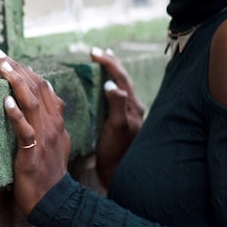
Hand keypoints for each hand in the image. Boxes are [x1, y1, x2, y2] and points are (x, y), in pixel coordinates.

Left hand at [0, 48, 69, 214]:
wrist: (55, 201)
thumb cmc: (49, 173)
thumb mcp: (54, 142)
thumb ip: (48, 123)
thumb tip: (36, 106)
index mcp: (56, 120)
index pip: (44, 86)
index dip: (26, 69)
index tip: (8, 58)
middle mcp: (52, 125)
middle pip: (37, 88)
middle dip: (17, 68)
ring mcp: (44, 138)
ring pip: (32, 103)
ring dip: (16, 82)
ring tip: (2, 67)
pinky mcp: (32, 153)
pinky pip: (25, 131)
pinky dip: (16, 115)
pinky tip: (6, 102)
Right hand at [89, 47, 144, 188]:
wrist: (118, 174)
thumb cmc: (117, 152)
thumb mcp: (116, 127)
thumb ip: (117, 105)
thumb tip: (111, 85)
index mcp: (132, 106)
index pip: (120, 77)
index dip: (108, 63)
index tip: (93, 52)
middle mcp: (132, 109)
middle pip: (122, 80)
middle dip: (110, 64)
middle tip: (97, 53)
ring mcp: (127, 116)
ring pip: (119, 88)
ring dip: (110, 74)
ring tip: (101, 64)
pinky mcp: (120, 123)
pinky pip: (114, 98)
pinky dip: (107, 88)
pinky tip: (100, 89)